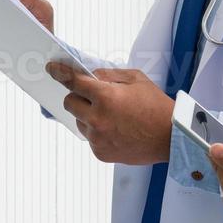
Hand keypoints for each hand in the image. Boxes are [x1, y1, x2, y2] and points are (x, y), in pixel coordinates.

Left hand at [47, 63, 173, 164]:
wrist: (171, 138)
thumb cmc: (156, 106)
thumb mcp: (135, 79)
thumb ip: (109, 75)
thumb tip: (90, 75)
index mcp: (105, 97)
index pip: (74, 82)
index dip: (61, 73)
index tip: (51, 69)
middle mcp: (97, 119)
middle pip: (69, 103)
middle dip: (77, 97)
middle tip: (93, 97)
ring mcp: (97, 138)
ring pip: (79, 122)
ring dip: (88, 116)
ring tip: (113, 116)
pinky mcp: (100, 153)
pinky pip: (90, 138)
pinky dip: (98, 132)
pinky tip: (116, 129)